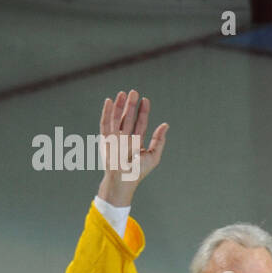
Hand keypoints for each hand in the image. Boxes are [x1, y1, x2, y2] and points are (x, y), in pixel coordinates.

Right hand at [96, 90, 168, 207]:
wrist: (124, 180)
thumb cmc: (138, 172)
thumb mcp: (153, 156)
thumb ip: (159, 140)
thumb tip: (166, 124)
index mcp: (136, 142)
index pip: (140, 123)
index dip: (143, 112)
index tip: (146, 100)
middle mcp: (125, 138)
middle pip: (128, 118)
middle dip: (131, 105)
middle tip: (134, 92)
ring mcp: (115, 138)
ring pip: (117, 117)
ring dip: (120, 106)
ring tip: (123, 93)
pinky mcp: (105, 139)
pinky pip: (105, 122)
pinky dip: (107, 112)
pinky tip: (110, 101)